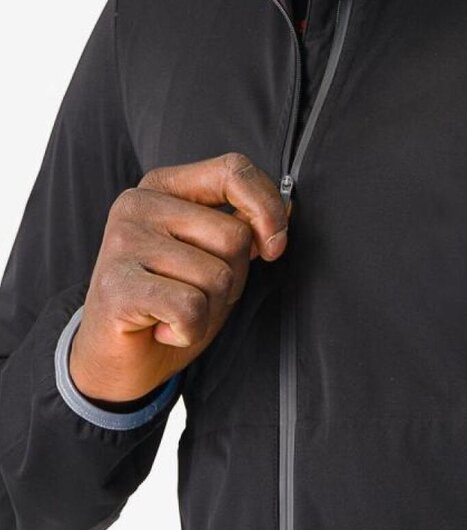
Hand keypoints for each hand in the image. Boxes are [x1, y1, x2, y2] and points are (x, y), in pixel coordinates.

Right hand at [69, 153, 290, 401]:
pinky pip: (190, 307)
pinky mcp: (115, 286)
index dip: (267, 207)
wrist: (116, 359)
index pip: (233, 170)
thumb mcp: (213, 257)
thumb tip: (289, 208)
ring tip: (175, 312)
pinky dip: (189, 330)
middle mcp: (137, 204)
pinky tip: (162, 329)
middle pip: (234, 236)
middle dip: (233, 279)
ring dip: (210, 310)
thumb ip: (243, 225)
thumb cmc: (170, 302)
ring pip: (217, 276)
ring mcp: (122, 243)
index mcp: (163, 186)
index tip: (274, 247)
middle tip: (195, 294)